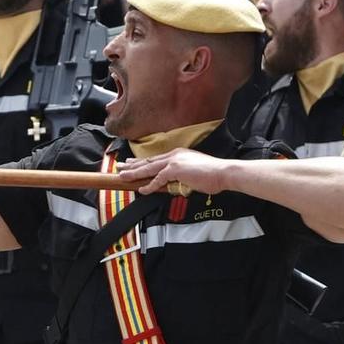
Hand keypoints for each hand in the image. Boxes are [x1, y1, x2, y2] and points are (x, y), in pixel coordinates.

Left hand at [117, 147, 234, 196]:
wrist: (223, 173)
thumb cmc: (212, 175)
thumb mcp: (192, 175)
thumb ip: (179, 179)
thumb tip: (170, 186)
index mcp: (178, 154)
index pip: (156, 159)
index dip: (142, 162)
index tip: (131, 164)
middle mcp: (174, 155)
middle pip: (148, 161)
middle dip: (132, 165)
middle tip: (119, 167)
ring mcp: (174, 161)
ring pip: (149, 168)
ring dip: (134, 173)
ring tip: (122, 176)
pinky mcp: (176, 169)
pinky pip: (158, 179)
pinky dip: (149, 185)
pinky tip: (142, 190)